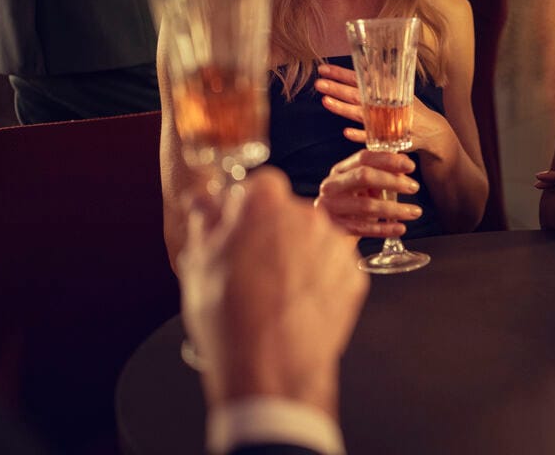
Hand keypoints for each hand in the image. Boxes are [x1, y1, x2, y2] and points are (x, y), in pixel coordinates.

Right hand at [178, 167, 367, 417]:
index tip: (241, 229)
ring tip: (275, 294)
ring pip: (314, 240)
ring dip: (299, 256)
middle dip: (275, 233)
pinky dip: (319, 281)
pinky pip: (333, 268)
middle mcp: (307, 216)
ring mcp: (335, 246)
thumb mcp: (200, 265)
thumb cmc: (230, 318)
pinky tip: (296, 306)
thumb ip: (206, 222)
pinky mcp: (354, 275)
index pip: (261, 186)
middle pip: (290, 213)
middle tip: (253, 269)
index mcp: (265, 206)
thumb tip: (204, 200)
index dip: (249, 208)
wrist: (273, 368)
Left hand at [315, 62, 457, 159]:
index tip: (324, 69)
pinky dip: (360, 134)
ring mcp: (386, 120)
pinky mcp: (389, 138)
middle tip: (319, 83)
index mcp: (385, 90)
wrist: (431, 131)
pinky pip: (372, 137)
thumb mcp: (401, 89)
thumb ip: (385, 77)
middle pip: (357, 95)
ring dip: (343, 108)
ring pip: (360, 114)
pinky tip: (347, 132)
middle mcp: (384, 104)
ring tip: (325, 101)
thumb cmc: (411, 109)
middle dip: (337, 88)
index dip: (342, 74)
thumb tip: (374, 60)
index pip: (360, 79)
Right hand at [316, 149, 424, 237]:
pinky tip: (400, 228)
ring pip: (366, 205)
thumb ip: (382, 172)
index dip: (388, 160)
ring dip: (394, 209)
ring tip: (415, 212)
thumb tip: (405, 163)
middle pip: (363, 176)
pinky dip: (384, 229)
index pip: (364, 158)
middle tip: (414, 187)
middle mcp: (332, 186)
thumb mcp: (364, 185)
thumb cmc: (352, 202)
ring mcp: (331, 207)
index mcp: (340, 170)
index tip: (411, 165)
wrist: (329, 231)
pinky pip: (363, 228)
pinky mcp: (335, 228)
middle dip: (392, 181)